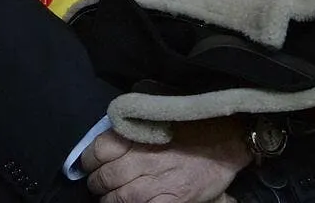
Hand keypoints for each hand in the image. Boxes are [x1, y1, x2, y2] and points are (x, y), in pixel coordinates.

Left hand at [80, 119, 251, 202]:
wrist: (226, 142)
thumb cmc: (192, 129)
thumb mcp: (160, 118)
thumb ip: (134, 129)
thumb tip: (107, 138)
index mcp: (140, 136)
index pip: (100, 148)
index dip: (88, 159)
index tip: (89, 163)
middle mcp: (145, 159)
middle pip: (104, 176)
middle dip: (96, 182)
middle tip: (98, 182)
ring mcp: (157, 183)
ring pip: (117, 198)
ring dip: (108, 199)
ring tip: (108, 197)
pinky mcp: (171, 201)